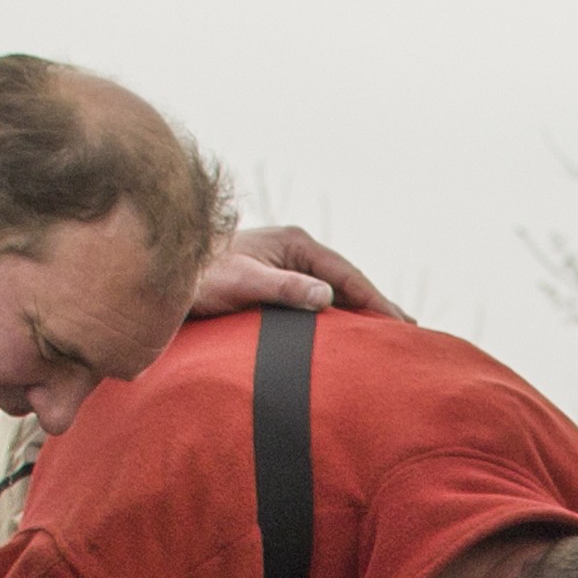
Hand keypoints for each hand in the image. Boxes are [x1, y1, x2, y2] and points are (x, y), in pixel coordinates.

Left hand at [189, 224, 411, 322]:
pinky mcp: (276, 279)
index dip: (376, 301)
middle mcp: (295, 249)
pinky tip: (347, 331)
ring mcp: (286, 264)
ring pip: (333, 290)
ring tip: (386, 334)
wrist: (168, 274)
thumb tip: (327, 297)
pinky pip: (316, 298)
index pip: (347, 275)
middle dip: (376, 305)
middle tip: (409, 331)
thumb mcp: (245, 283)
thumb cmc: (201, 278)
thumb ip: (285, 289)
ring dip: (358, 311)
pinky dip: (337, 314)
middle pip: (347, 281)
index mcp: (295, 243)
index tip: (401, 324)